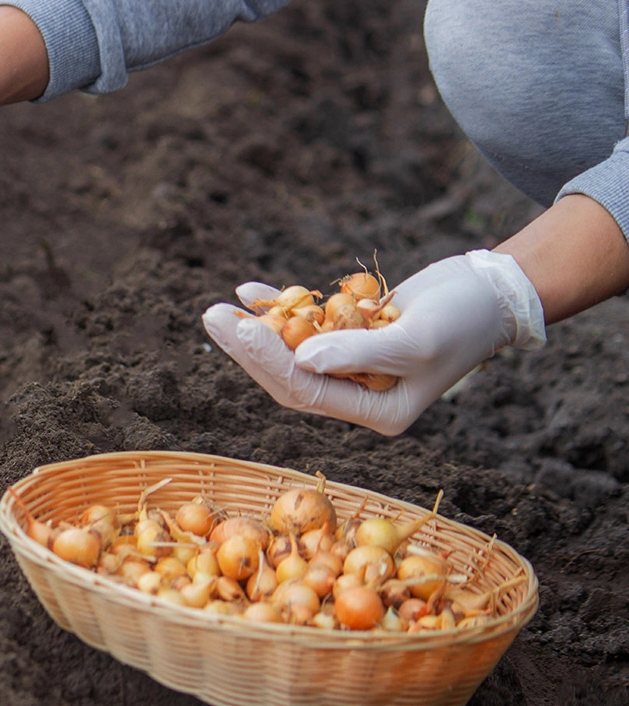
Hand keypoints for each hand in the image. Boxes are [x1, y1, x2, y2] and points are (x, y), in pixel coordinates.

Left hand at [202, 251, 546, 434]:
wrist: (494, 291)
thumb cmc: (464, 319)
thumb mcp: (414, 339)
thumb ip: (358, 352)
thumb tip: (302, 358)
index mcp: (378, 414)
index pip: (307, 392)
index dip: (268, 361)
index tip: (238, 327)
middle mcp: (360, 398)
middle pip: (289, 377)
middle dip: (248, 349)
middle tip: (211, 318)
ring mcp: (354, 369)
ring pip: (291, 354)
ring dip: (256, 331)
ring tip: (220, 308)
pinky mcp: (352, 338)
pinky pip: (307, 328)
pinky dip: (281, 310)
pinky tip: (251, 291)